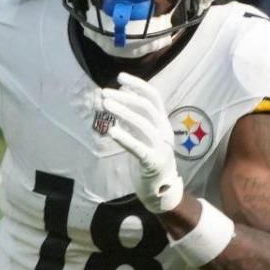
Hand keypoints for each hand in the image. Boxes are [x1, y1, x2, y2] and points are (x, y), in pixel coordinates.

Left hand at [99, 72, 183, 213]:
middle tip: (105, 92)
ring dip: (122, 112)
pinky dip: (125, 138)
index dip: (138, 85)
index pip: (153, 97)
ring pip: (142, 123)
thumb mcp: (143, 136)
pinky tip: (112, 131)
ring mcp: (160, 146)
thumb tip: (121, 98)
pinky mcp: (153, 162)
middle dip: (125, 97)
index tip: (120, 77)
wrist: (161, 191)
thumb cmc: (149, 160)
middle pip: (146, 107)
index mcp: (162, 123)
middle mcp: (164, 131)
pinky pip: (138, 147)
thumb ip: (135, 119)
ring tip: (105, 105)